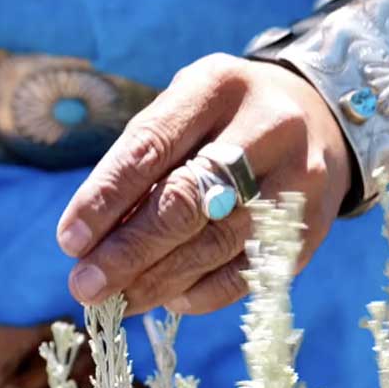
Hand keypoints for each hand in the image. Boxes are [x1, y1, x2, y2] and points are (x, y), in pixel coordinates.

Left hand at [56, 53, 352, 315]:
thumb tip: (95, 239)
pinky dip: (203, 292)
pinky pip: (252, 271)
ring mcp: (298, 178)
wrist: (319, 116)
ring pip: (218, 243)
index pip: (151, 147)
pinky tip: (169, 299)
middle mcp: (266, 127)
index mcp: (217, 86)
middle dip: (128, 251)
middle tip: (84, 285)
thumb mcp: (184, 109)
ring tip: (116, 301)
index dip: (106, 198)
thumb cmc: (224, 116)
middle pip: (187, 201)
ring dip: (158, 281)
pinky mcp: (313, 224)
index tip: (69, 241)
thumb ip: (144, 161)